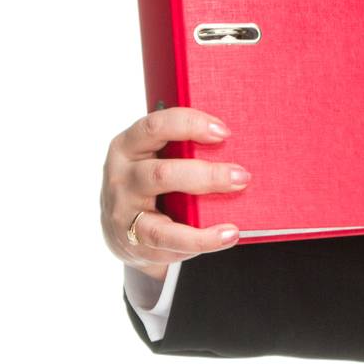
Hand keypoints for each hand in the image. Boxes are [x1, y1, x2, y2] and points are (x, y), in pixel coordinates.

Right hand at [101, 107, 250, 280]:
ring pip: (162, 203)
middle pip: (162, 171)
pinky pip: (169, 237)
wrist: (124, 234)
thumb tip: (241, 144)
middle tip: (242, 176)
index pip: (155, 126)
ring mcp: (125, 208)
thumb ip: (185, 150)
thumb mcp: (159, 161)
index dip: (190, 125)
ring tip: (238, 199)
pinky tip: (229, 234)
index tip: (224, 132)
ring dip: (204, 197)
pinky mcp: (134, 237)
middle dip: (207, 173)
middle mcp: (121, 174)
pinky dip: (203, 238)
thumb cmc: (153, 188)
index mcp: (129, 146)